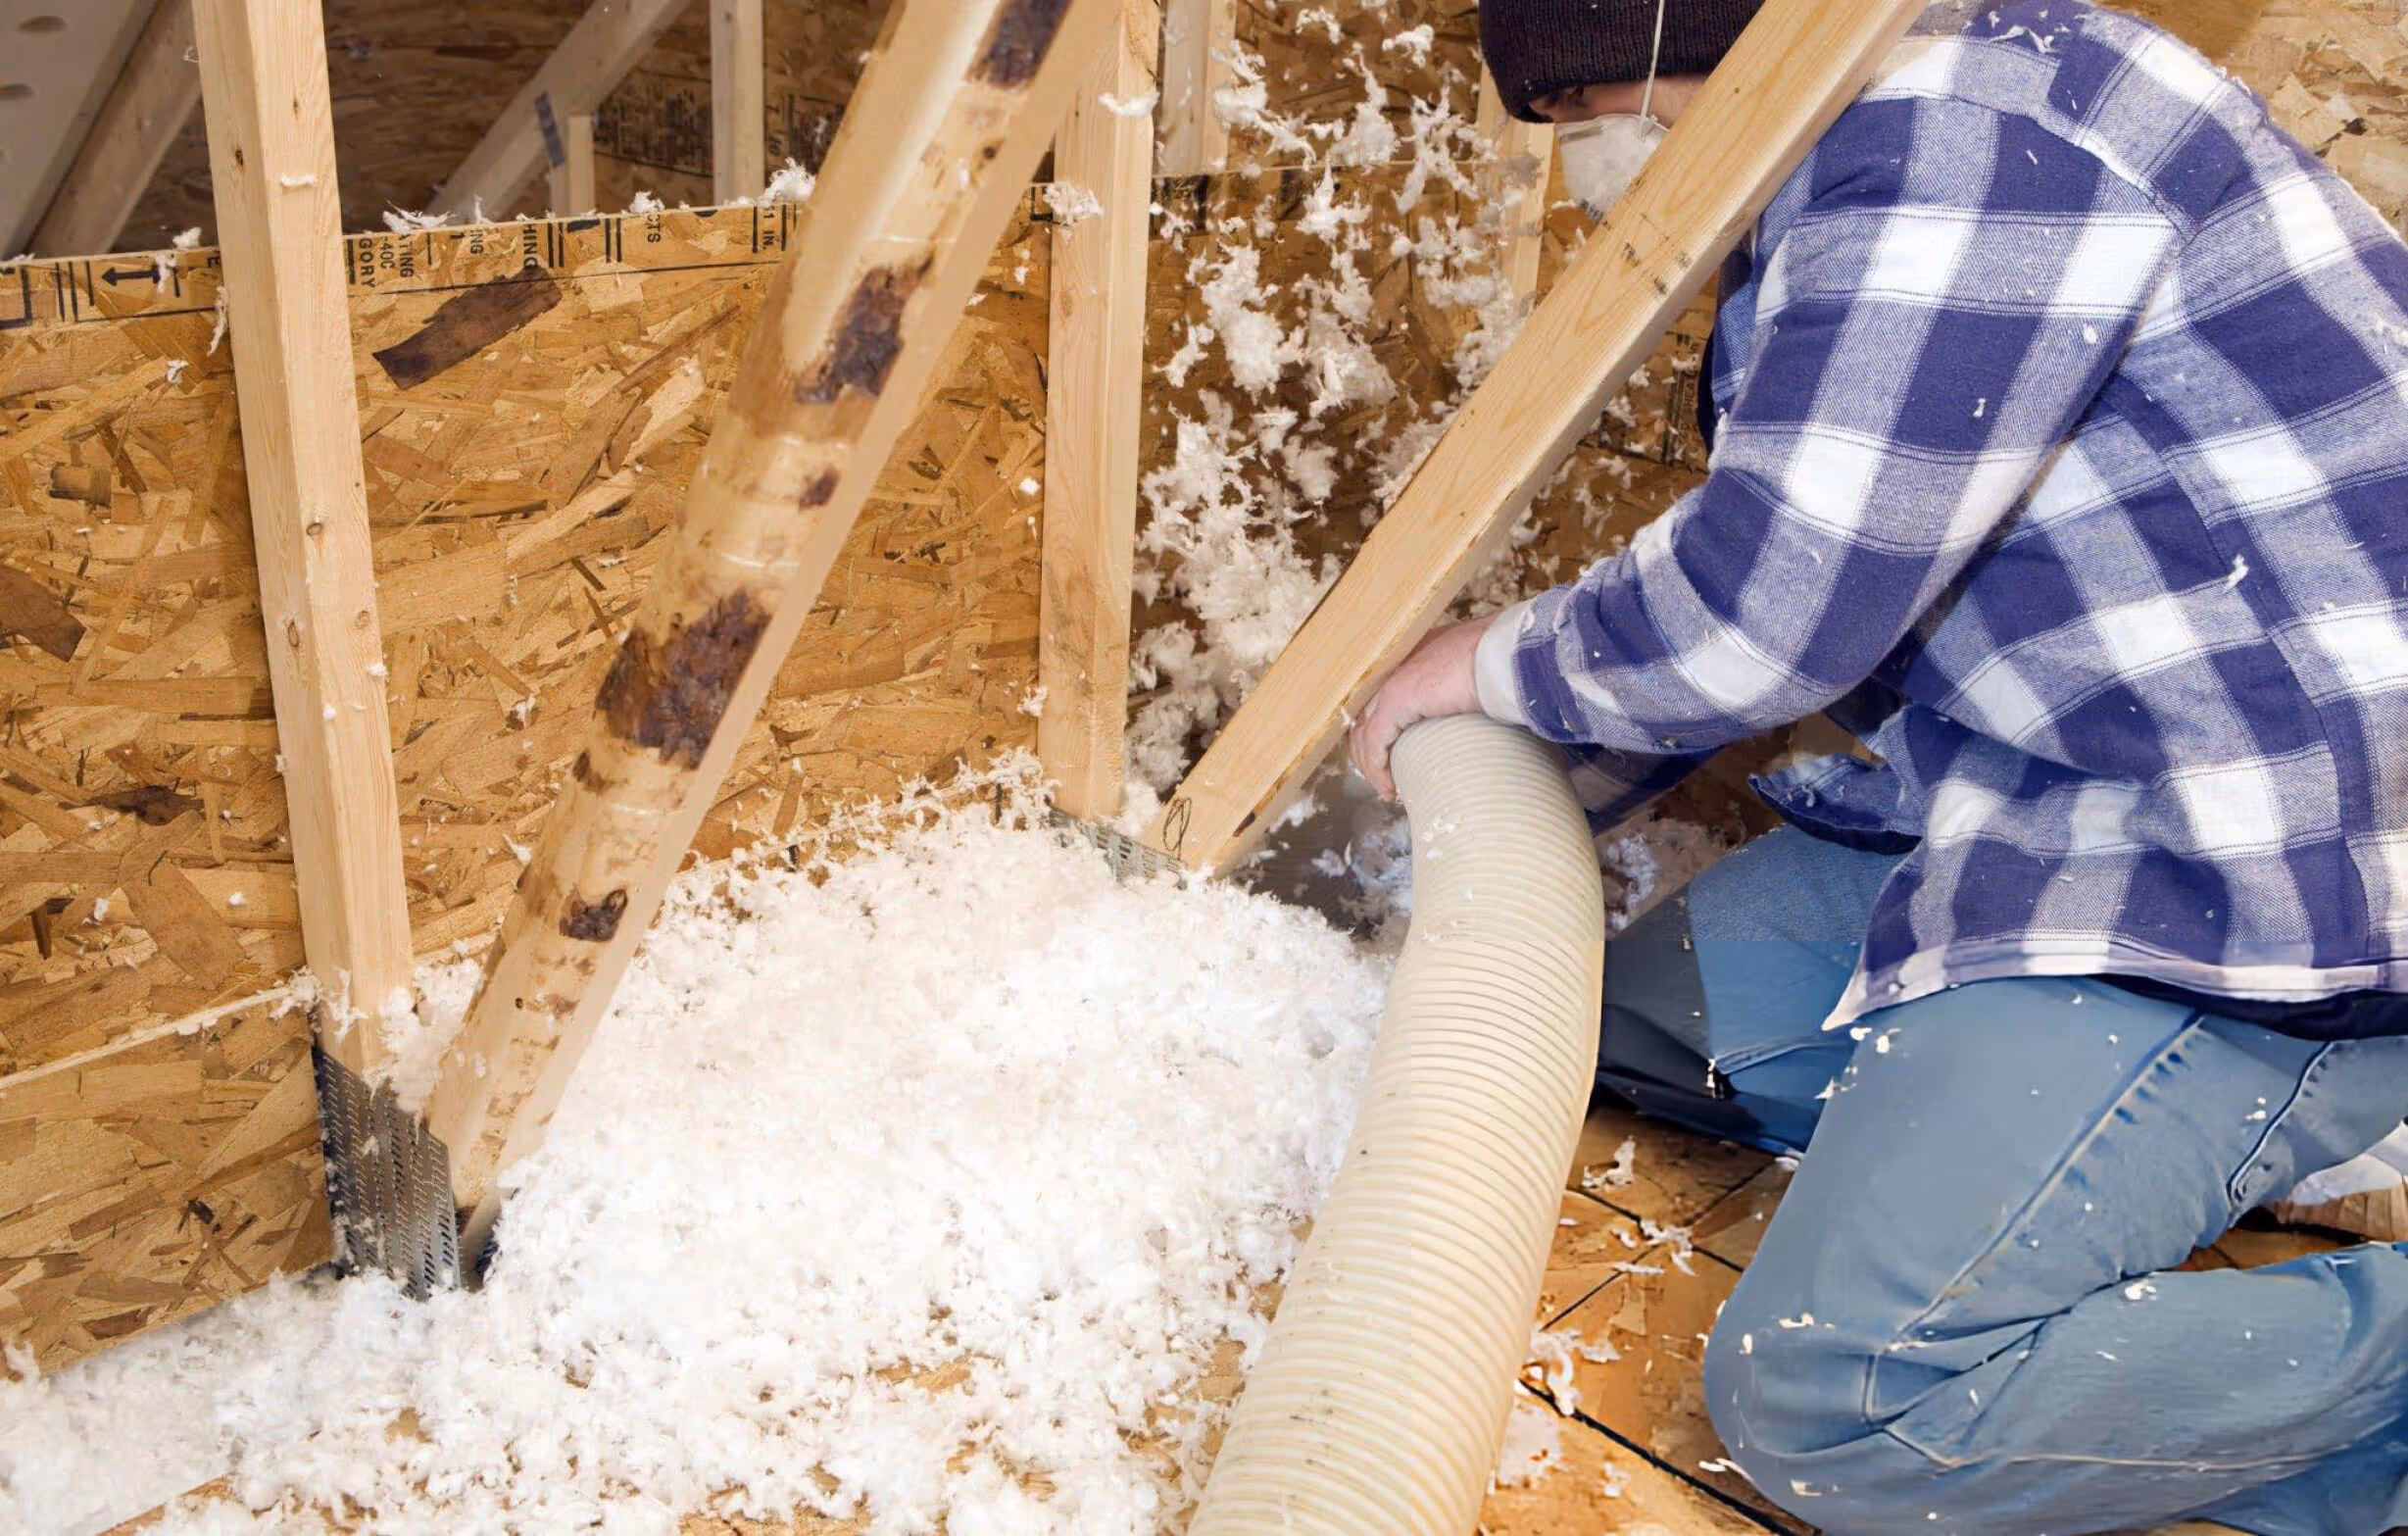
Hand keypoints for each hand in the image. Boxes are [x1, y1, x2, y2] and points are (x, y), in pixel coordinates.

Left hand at [1348, 619, 1492, 798]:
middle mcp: (1396, 665)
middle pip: (1364, 716)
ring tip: (1388, 790)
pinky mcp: (1396, 699)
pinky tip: (1389, 788)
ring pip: (1365, 733)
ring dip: (1371, 767)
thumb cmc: (1503, 660)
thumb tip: (1472, 704)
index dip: (1377, 729)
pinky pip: (1376, 743)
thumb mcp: (1474, 672)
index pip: (1379, 697)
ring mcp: (1392, 680)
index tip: (1388, 755)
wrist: (1505, 653)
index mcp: (1413, 655)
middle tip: (1383, 778)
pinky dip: (1378, 769)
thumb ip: (1463, 684)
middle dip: (1367, 752)